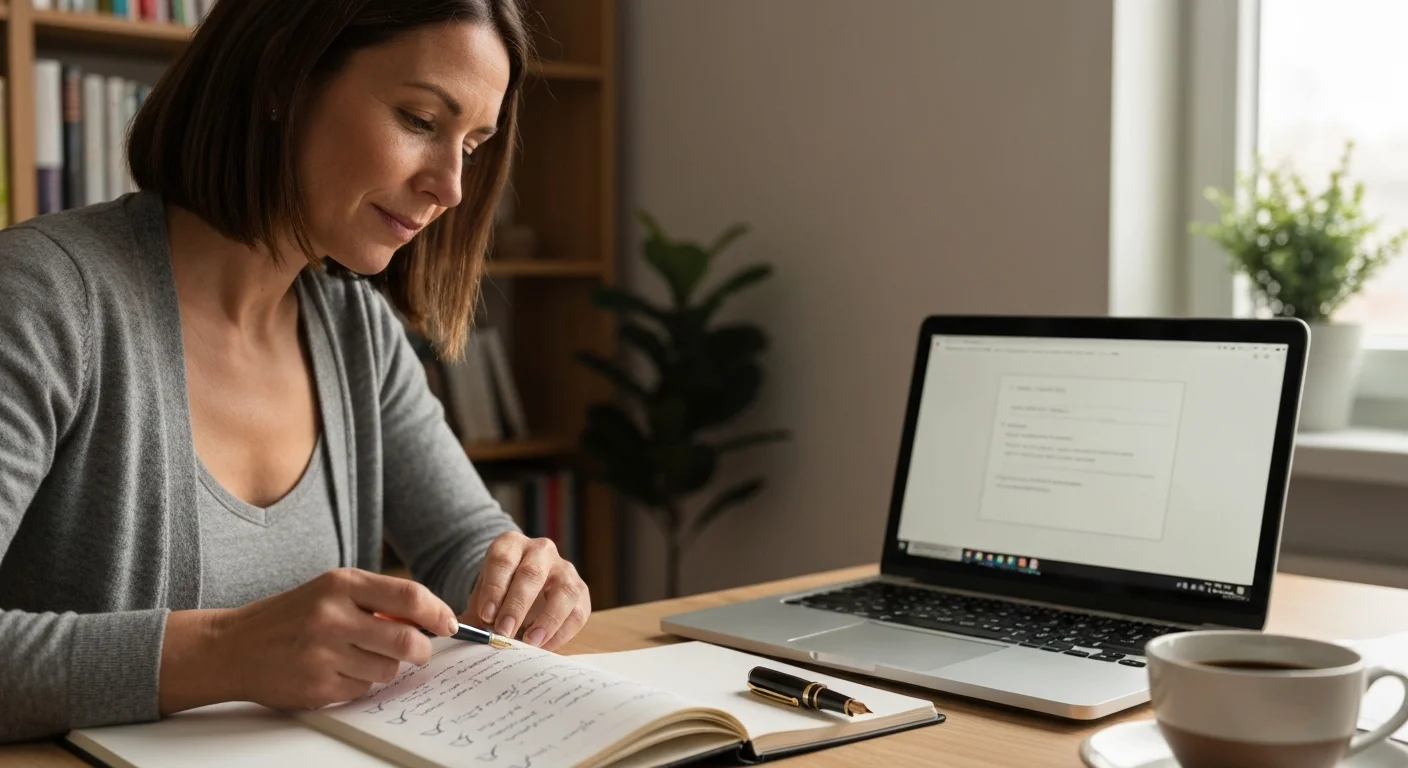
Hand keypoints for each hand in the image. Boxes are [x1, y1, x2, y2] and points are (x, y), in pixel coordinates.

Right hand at [211, 568, 458, 709]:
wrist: (234, 646)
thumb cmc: (291, 616)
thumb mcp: (331, 591)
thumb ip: (377, 599)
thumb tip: (429, 619)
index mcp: (341, 585)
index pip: (408, 596)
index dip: (437, 612)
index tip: (448, 623)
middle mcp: (333, 617)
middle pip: (405, 640)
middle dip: (421, 650)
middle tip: (420, 651)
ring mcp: (323, 654)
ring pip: (387, 669)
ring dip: (385, 667)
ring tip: (359, 656)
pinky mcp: (317, 686)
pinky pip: (362, 690)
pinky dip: (359, 684)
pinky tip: (336, 671)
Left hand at [464, 532, 590, 650]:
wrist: (520, 589)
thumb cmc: (498, 593)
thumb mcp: (483, 597)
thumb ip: (476, 616)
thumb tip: (469, 637)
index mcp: (511, 544)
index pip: (502, 561)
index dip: (494, 588)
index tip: (485, 615)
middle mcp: (541, 550)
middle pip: (532, 574)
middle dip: (517, 606)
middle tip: (504, 632)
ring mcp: (565, 569)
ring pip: (565, 591)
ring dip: (548, 620)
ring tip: (530, 642)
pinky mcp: (580, 591)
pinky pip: (578, 612)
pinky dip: (562, 633)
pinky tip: (544, 647)